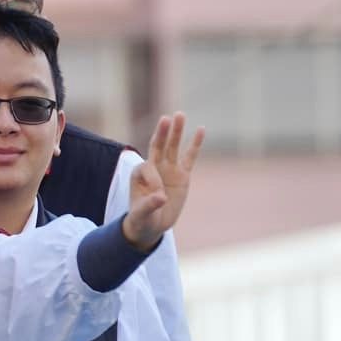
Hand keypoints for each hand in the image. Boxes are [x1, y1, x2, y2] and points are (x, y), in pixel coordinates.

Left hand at [123, 113, 204, 250]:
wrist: (152, 225)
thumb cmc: (142, 218)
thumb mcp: (141, 214)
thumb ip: (149, 204)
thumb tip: (161, 197)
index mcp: (139, 173)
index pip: (149, 167)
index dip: (155, 181)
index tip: (159, 198)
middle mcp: (154, 167)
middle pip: (158, 146)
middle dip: (163, 133)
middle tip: (167, 118)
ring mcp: (169, 168)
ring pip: (173, 147)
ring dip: (176, 132)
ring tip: (180, 114)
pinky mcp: (182, 174)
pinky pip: (190, 157)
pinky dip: (195, 144)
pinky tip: (201, 129)